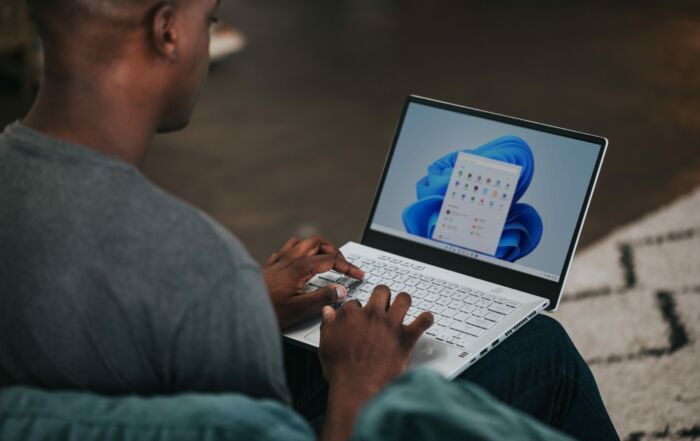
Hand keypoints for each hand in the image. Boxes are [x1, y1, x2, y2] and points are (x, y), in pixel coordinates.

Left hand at [262, 236, 364, 328]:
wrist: (241, 309)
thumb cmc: (268, 311)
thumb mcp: (300, 308)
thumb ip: (323, 297)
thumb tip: (341, 290)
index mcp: (300, 267)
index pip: (331, 259)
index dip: (348, 266)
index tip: (357, 274)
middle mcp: (289, 258)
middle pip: (317, 242)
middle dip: (333, 250)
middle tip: (342, 264)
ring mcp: (278, 260)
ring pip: (301, 242)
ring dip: (315, 247)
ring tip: (324, 258)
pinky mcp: (269, 265)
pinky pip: (286, 249)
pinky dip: (299, 251)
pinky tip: (299, 263)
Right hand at [319, 286, 432, 440]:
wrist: (357, 388)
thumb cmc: (341, 370)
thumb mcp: (326, 344)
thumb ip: (328, 324)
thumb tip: (328, 312)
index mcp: (351, 315)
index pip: (355, 302)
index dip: (358, 309)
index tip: (359, 316)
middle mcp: (372, 315)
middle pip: (381, 292)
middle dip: (382, 295)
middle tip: (383, 303)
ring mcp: (390, 325)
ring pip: (404, 299)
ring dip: (404, 301)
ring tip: (404, 305)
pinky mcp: (405, 338)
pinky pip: (422, 322)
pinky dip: (426, 319)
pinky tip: (426, 319)